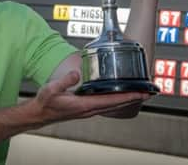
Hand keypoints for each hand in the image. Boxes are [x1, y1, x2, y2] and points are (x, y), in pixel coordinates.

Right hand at [29, 71, 150, 124]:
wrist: (39, 114)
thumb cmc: (45, 103)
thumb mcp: (51, 89)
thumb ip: (65, 81)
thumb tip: (77, 74)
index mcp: (84, 105)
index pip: (112, 101)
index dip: (128, 96)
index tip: (141, 92)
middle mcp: (89, 109)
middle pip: (117, 105)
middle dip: (133, 98)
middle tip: (148, 92)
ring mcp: (88, 110)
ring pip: (113, 106)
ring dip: (126, 100)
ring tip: (138, 93)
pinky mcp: (86, 108)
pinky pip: (106, 104)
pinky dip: (116, 100)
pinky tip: (119, 95)